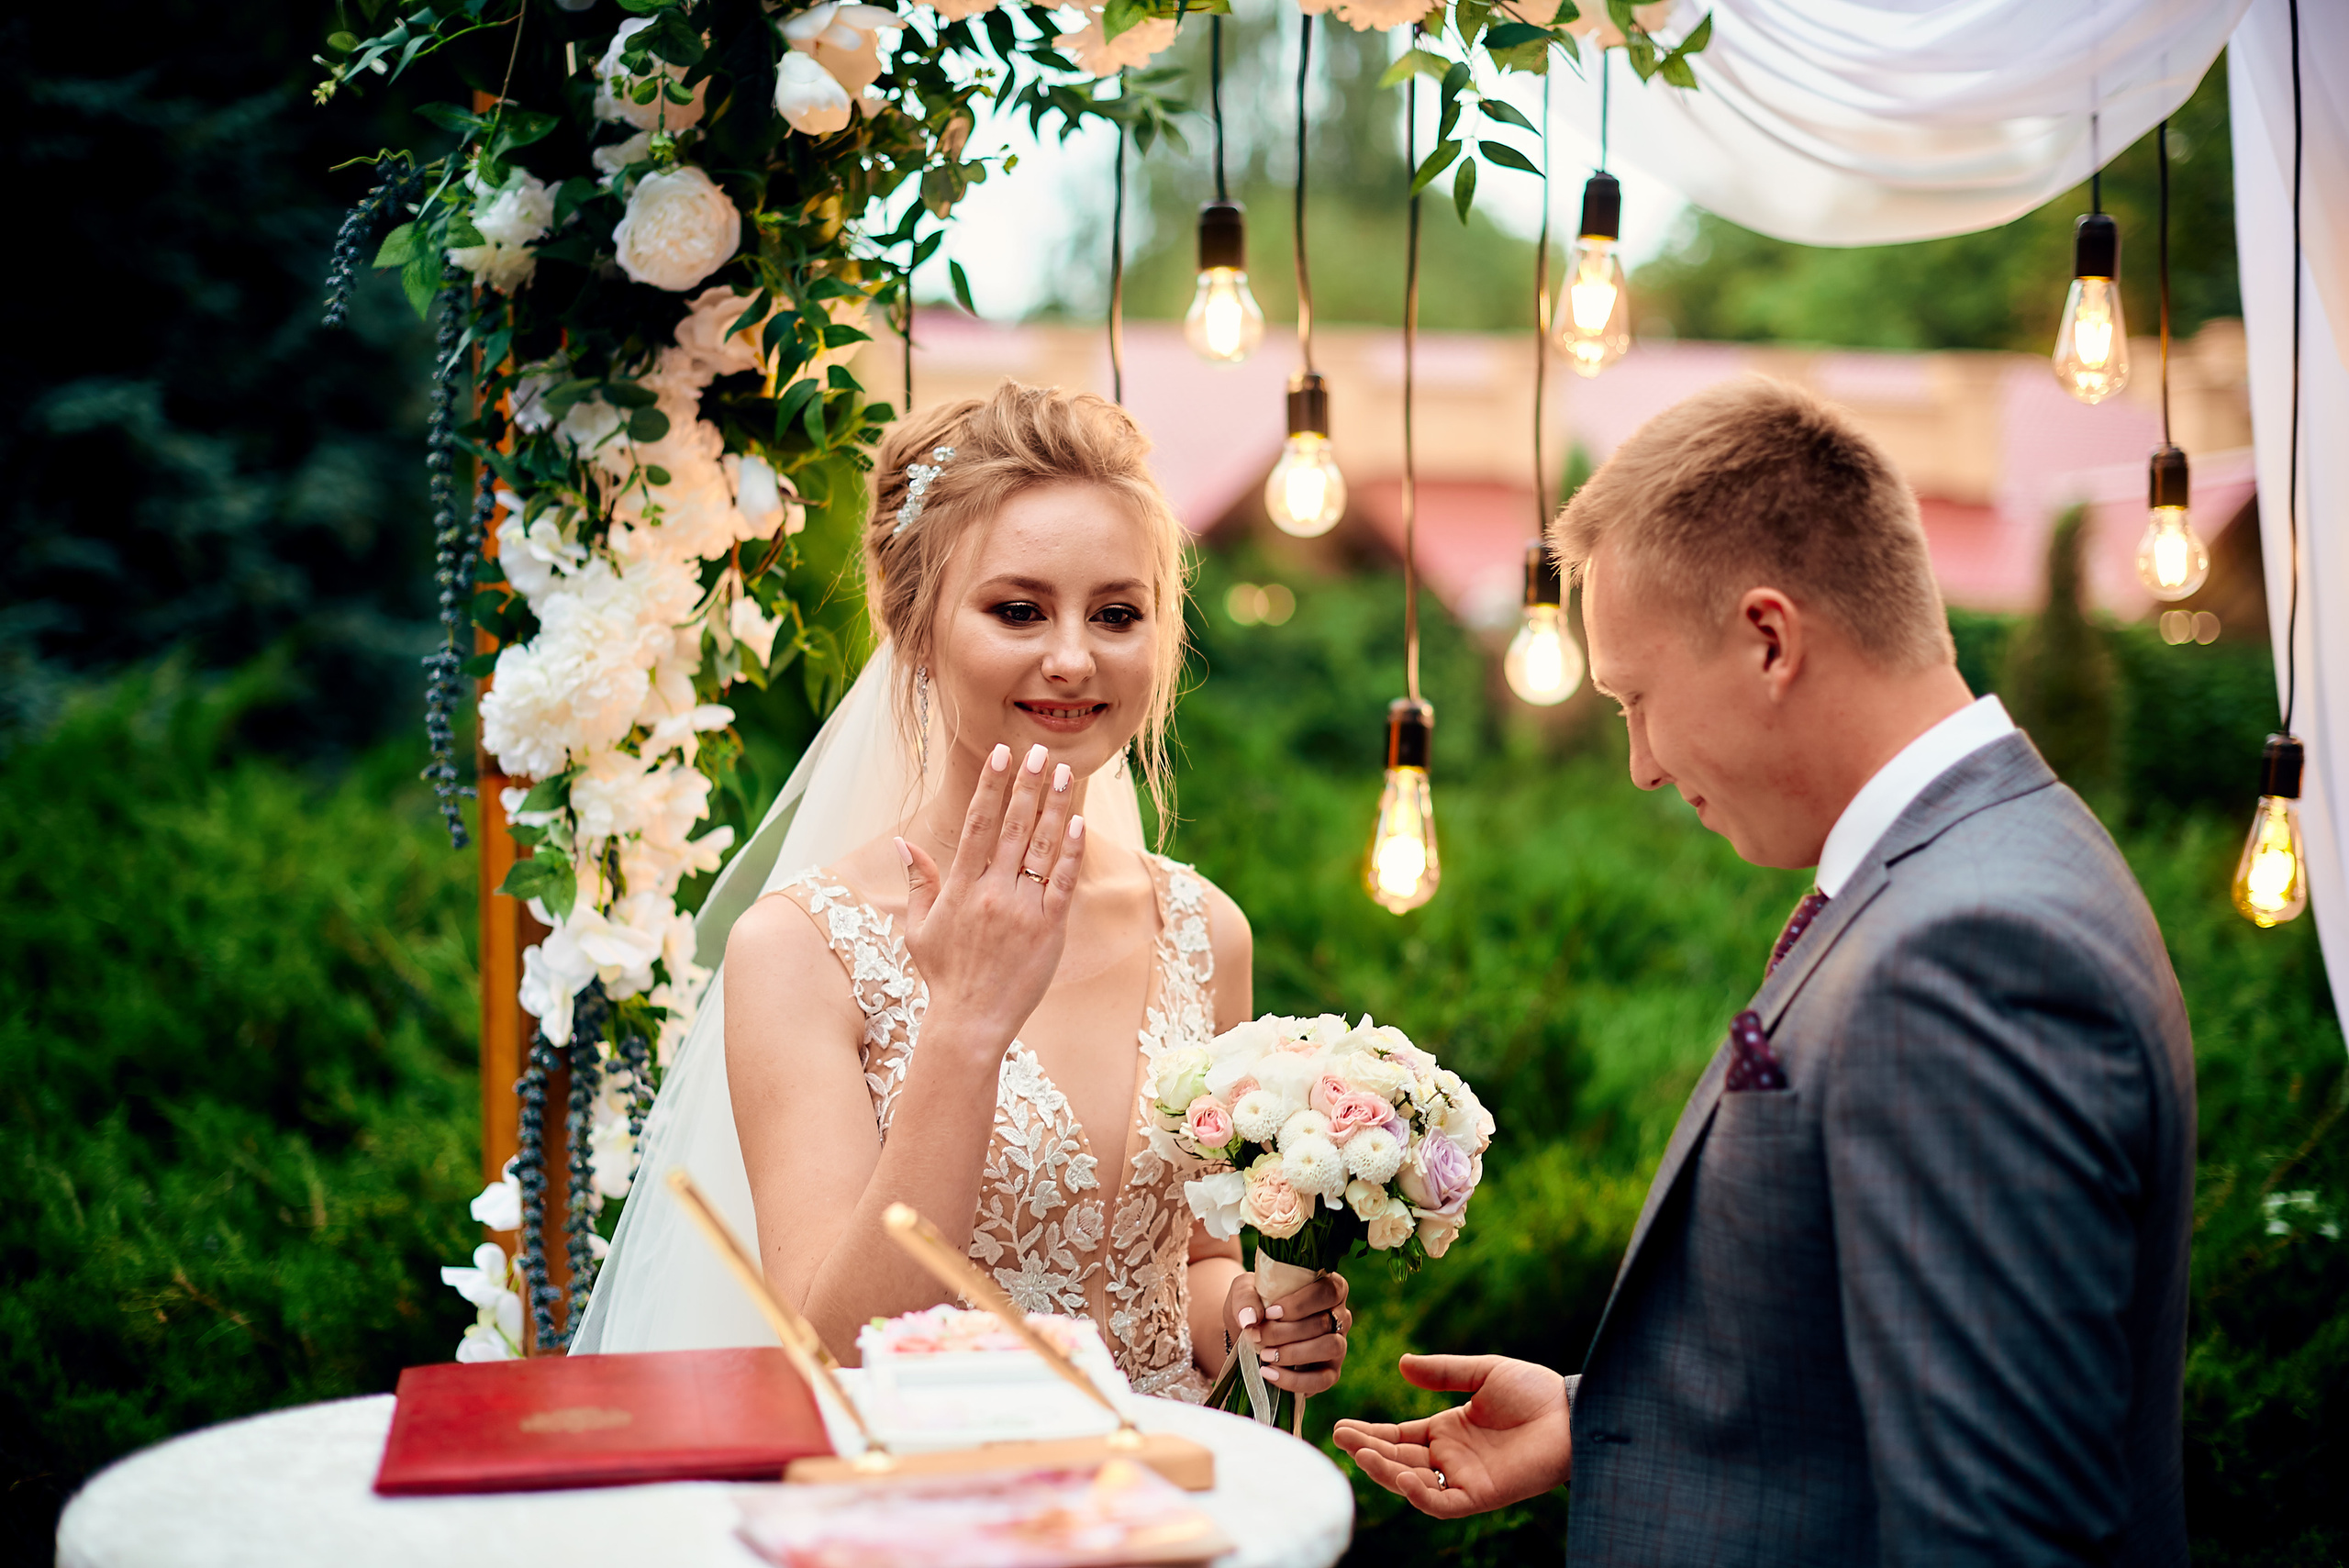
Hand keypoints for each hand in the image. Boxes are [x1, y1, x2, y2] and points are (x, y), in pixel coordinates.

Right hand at [900, 742, 1083, 1055]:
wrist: (970, 1022)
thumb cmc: (945, 976)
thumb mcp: (919, 928)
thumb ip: (918, 881)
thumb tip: (902, 841)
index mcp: (960, 888)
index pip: (977, 824)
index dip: (989, 786)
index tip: (999, 755)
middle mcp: (992, 892)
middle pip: (1012, 827)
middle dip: (1025, 785)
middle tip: (1036, 752)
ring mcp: (1022, 909)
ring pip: (1040, 847)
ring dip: (1053, 806)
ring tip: (1062, 773)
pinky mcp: (1049, 929)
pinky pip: (1062, 881)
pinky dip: (1070, 850)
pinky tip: (1077, 821)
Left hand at [1223, 1271, 1350, 1397]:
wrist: (1252, 1332)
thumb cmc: (1257, 1304)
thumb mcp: (1246, 1291)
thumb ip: (1246, 1298)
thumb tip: (1250, 1319)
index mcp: (1329, 1288)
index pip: (1328, 1291)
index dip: (1300, 1304)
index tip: (1270, 1313)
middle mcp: (1340, 1316)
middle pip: (1324, 1323)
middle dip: (1286, 1332)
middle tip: (1258, 1335)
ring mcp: (1339, 1345)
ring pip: (1329, 1348)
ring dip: (1294, 1353)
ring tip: (1265, 1355)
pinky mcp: (1331, 1373)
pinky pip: (1322, 1380)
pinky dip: (1294, 1379)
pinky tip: (1269, 1373)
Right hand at [1332, 1354, 1570, 1518]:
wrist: (1573, 1413)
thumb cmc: (1535, 1392)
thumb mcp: (1484, 1372)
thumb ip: (1444, 1371)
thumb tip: (1401, 1364)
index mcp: (1448, 1430)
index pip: (1399, 1435)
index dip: (1370, 1433)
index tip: (1341, 1426)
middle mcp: (1451, 1458)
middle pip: (1398, 1459)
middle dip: (1368, 1451)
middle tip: (1340, 1438)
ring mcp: (1465, 1478)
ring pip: (1413, 1484)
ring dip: (1385, 1471)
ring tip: (1362, 1453)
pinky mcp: (1482, 1495)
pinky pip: (1444, 1503)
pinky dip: (1420, 1495)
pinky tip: (1402, 1476)